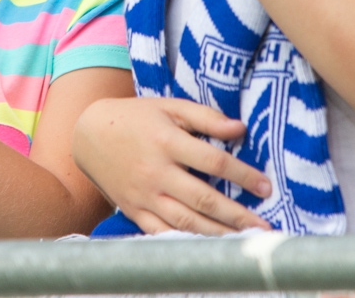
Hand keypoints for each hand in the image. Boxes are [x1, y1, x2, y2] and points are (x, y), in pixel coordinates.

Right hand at [72, 97, 272, 234]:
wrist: (88, 133)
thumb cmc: (136, 117)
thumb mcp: (170, 107)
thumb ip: (205, 117)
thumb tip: (240, 129)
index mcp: (167, 142)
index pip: (214, 162)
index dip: (243, 175)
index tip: (266, 187)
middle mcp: (156, 172)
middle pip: (203, 199)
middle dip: (237, 215)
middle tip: (265, 227)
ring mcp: (144, 196)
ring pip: (185, 222)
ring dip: (218, 235)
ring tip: (244, 242)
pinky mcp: (133, 211)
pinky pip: (162, 233)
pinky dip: (185, 242)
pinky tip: (207, 248)